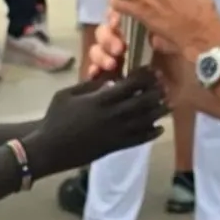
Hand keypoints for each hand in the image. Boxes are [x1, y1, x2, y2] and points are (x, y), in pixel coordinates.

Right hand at [22, 68, 166, 177]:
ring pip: (144, 121)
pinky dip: (150, 134)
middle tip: (165, 85)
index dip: (144, 77)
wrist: (50, 148)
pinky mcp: (114, 147)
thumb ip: (89, 85)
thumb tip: (110, 80)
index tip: (152, 70)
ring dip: (158, 112)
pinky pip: (137, 140)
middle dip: (155, 92)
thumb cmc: (55, 117)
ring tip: (169, 104)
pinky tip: (159, 129)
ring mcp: (115, 133)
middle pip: (141, 102)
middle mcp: (112, 116)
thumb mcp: (68, 93)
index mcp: (100, 100)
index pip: (129, 86)